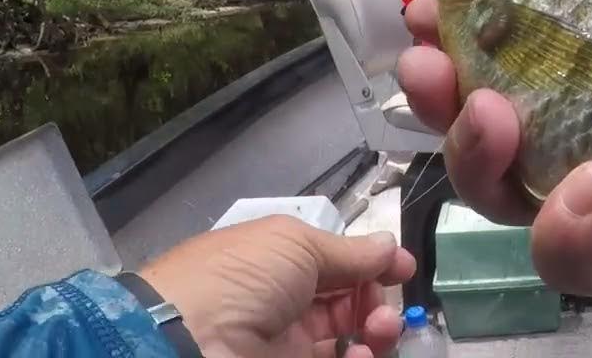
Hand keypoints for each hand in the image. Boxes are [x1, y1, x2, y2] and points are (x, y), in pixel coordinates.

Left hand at [138, 215, 415, 357]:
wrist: (188, 343)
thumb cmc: (241, 277)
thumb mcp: (296, 244)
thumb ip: (350, 251)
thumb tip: (389, 246)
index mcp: (278, 260)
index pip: (335, 261)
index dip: (371, 263)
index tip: (403, 269)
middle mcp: (284, 301)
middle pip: (348, 301)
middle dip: (378, 299)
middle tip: (387, 307)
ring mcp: (286, 344)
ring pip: (348, 337)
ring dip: (376, 329)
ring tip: (380, 329)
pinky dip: (360, 357)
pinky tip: (362, 351)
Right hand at [397, 0, 591, 295]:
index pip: (508, 47)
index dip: (453, 31)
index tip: (428, 6)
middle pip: (487, 130)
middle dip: (440, 100)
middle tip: (435, 66)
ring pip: (515, 203)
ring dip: (485, 164)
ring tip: (501, 119)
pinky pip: (586, 260)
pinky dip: (572, 232)